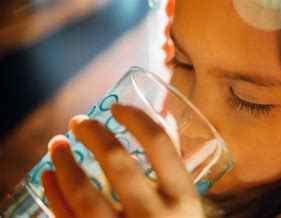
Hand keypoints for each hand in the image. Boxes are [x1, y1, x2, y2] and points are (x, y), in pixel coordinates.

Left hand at [41, 104, 204, 217]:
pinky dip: (53, 194)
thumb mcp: (189, 208)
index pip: (160, 144)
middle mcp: (155, 216)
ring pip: (83, 191)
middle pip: (116, 160)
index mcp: (184, 199)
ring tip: (56, 144)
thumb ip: (175, 174)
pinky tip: (49, 177)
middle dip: (92, 133)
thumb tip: (161, 124)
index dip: (135, 118)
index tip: (118, 108)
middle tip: (80, 122)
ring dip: (63, 161)